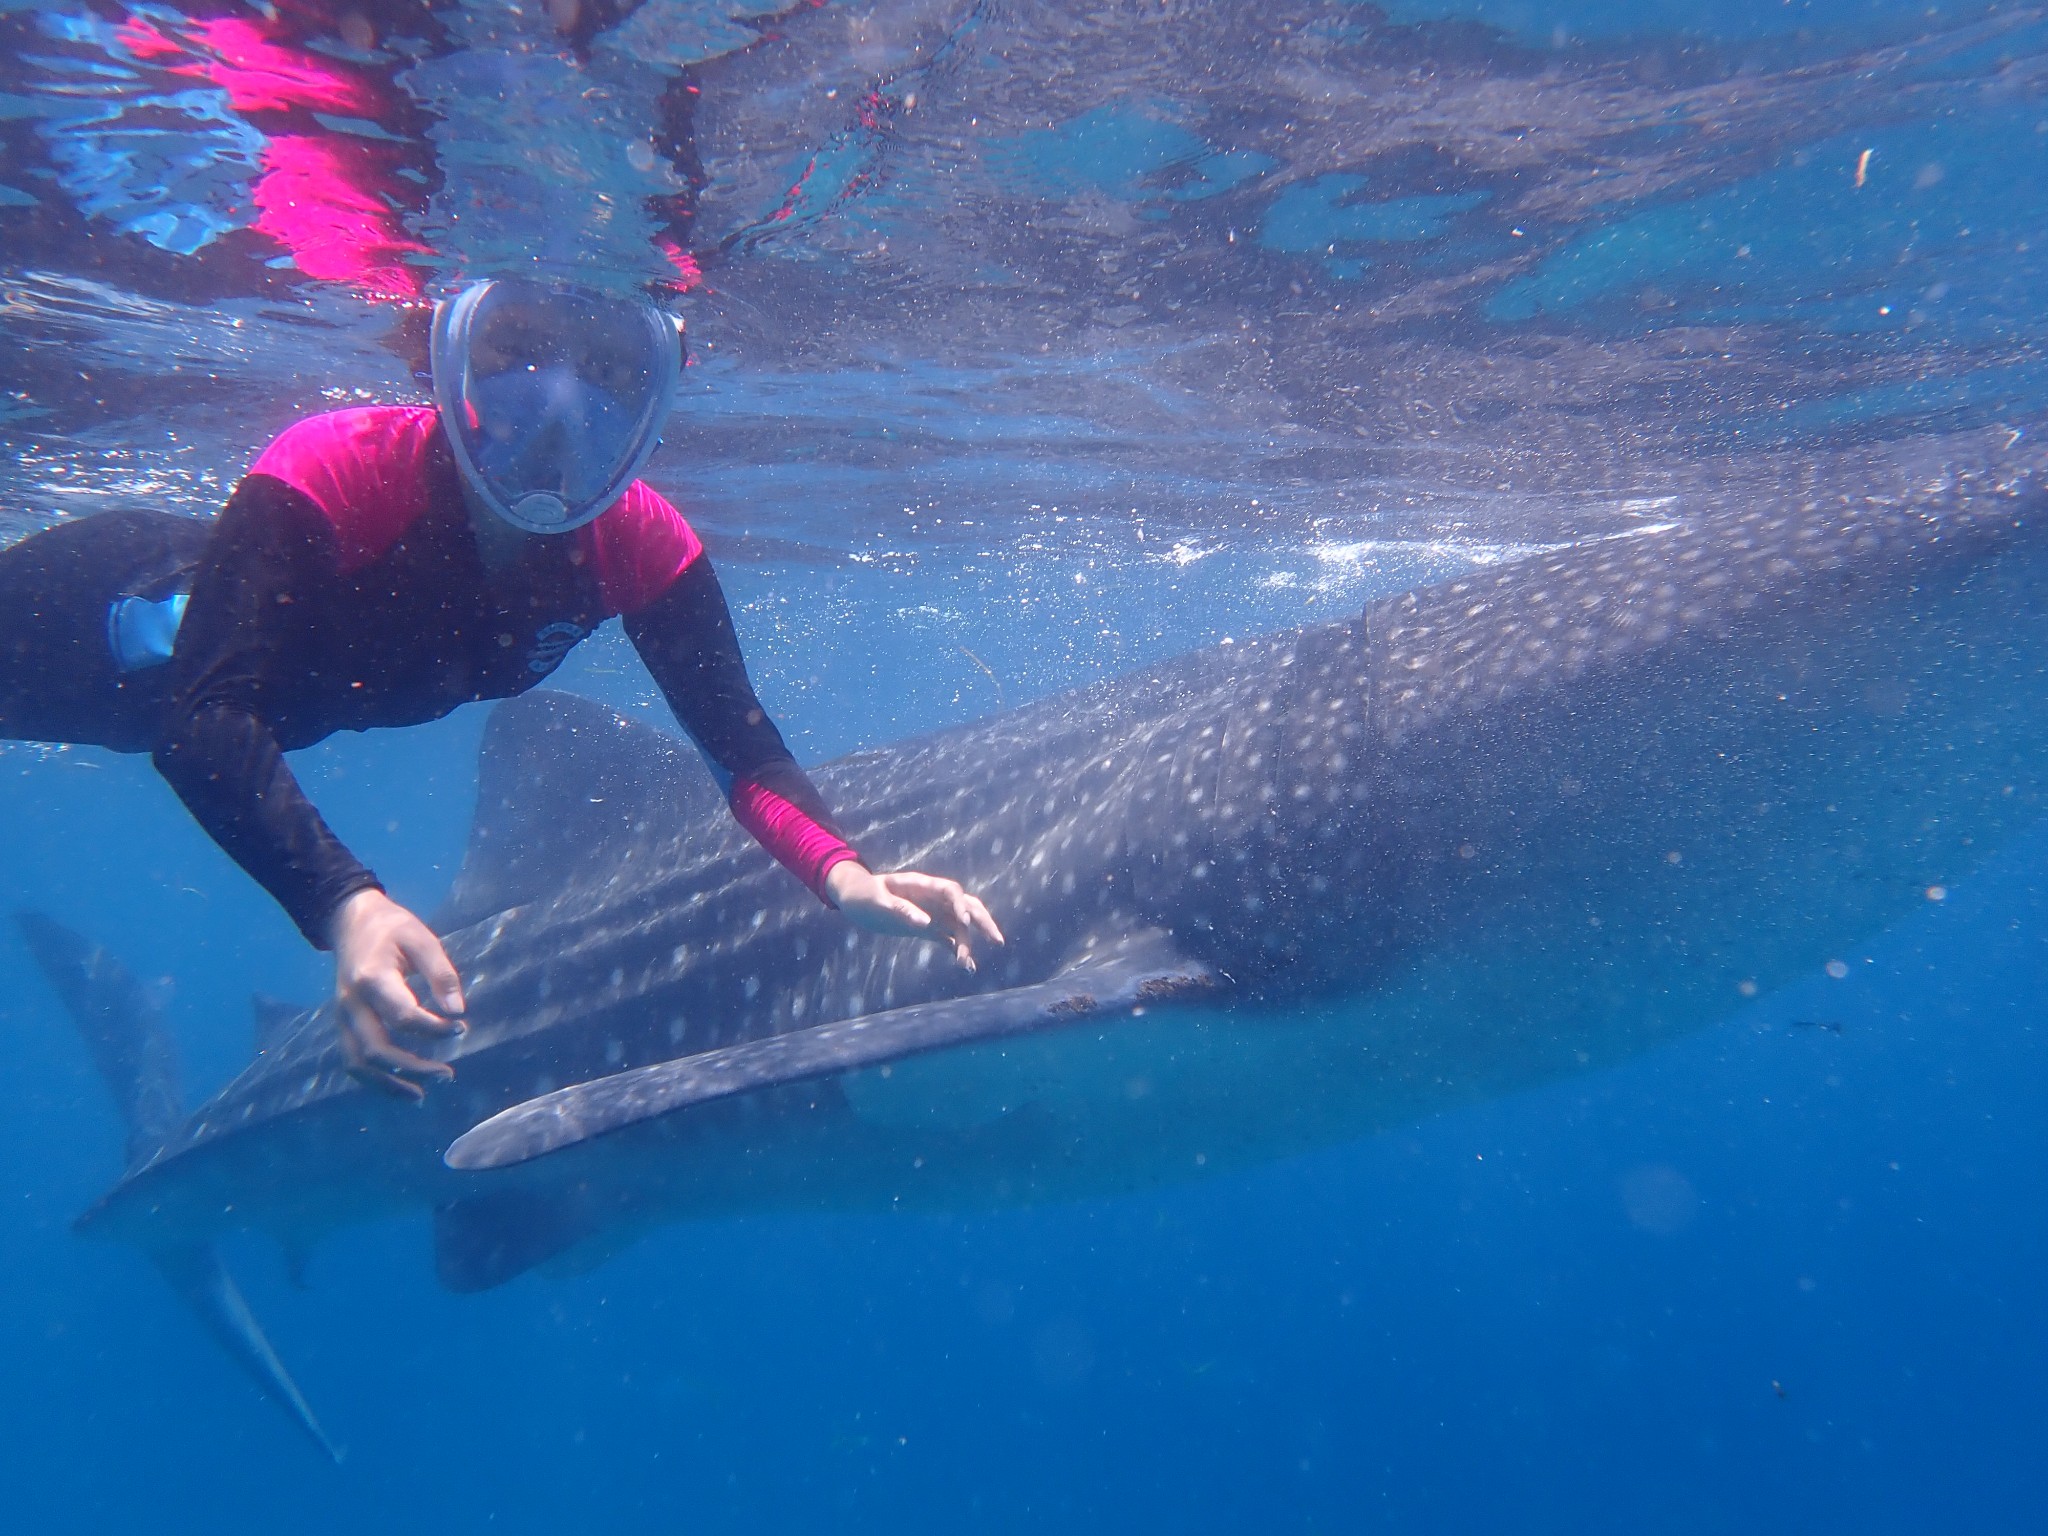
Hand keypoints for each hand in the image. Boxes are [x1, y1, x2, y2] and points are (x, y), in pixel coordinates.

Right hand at [328, 888, 466, 1099]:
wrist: (351, 922)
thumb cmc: (392, 928)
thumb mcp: (422, 939)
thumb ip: (441, 974)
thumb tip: (458, 1012)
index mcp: (371, 978)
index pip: (403, 1016)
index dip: (435, 1029)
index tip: (461, 1028)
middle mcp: (350, 1004)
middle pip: (375, 1049)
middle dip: (413, 1068)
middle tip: (448, 1075)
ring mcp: (341, 1017)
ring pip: (357, 1064)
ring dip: (389, 1084)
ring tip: (422, 1096)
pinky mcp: (342, 1025)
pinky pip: (352, 1061)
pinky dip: (375, 1080)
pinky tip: (401, 1086)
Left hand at [825, 864, 1005, 972]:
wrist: (856, 898)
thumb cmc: (864, 894)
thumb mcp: (877, 901)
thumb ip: (901, 910)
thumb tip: (926, 924)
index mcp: (923, 886)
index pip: (951, 891)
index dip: (961, 905)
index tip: (964, 923)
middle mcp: (934, 899)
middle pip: (968, 906)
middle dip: (983, 922)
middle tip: (997, 941)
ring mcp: (934, 913)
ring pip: (961, 926)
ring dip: (968, 944)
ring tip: (967, 967)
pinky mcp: (929, 929)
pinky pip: (950, 939)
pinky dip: (959, 951)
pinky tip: (967, 968)